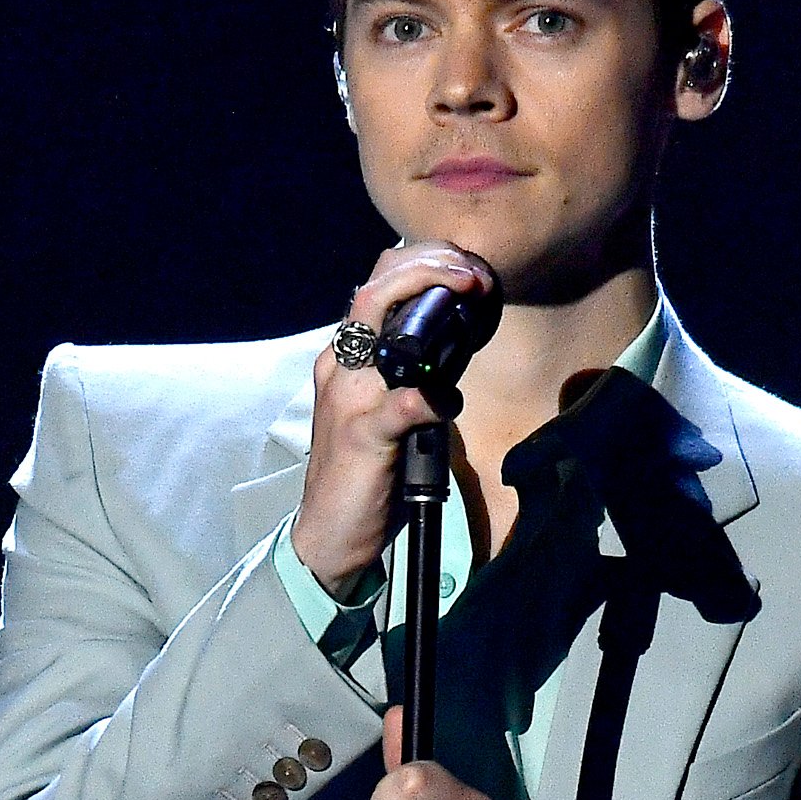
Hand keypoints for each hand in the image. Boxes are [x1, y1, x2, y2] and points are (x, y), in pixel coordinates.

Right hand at [289, 241, 496, 596]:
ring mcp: (348, 400)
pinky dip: (431, 398)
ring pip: (378, 331)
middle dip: (427, 267)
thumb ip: (407, 377)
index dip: (421, 264)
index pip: (374, 286)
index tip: (467, 270)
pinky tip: (448, 402)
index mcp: (344, 359)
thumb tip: (456, 348)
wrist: (327, 535)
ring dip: (427, 302)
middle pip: (374, 290)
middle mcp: (340, 369)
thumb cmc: (364, 474)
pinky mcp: (362, 436)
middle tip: (473, 274)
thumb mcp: (383, 411)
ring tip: (470, 296)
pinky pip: (401, 404)